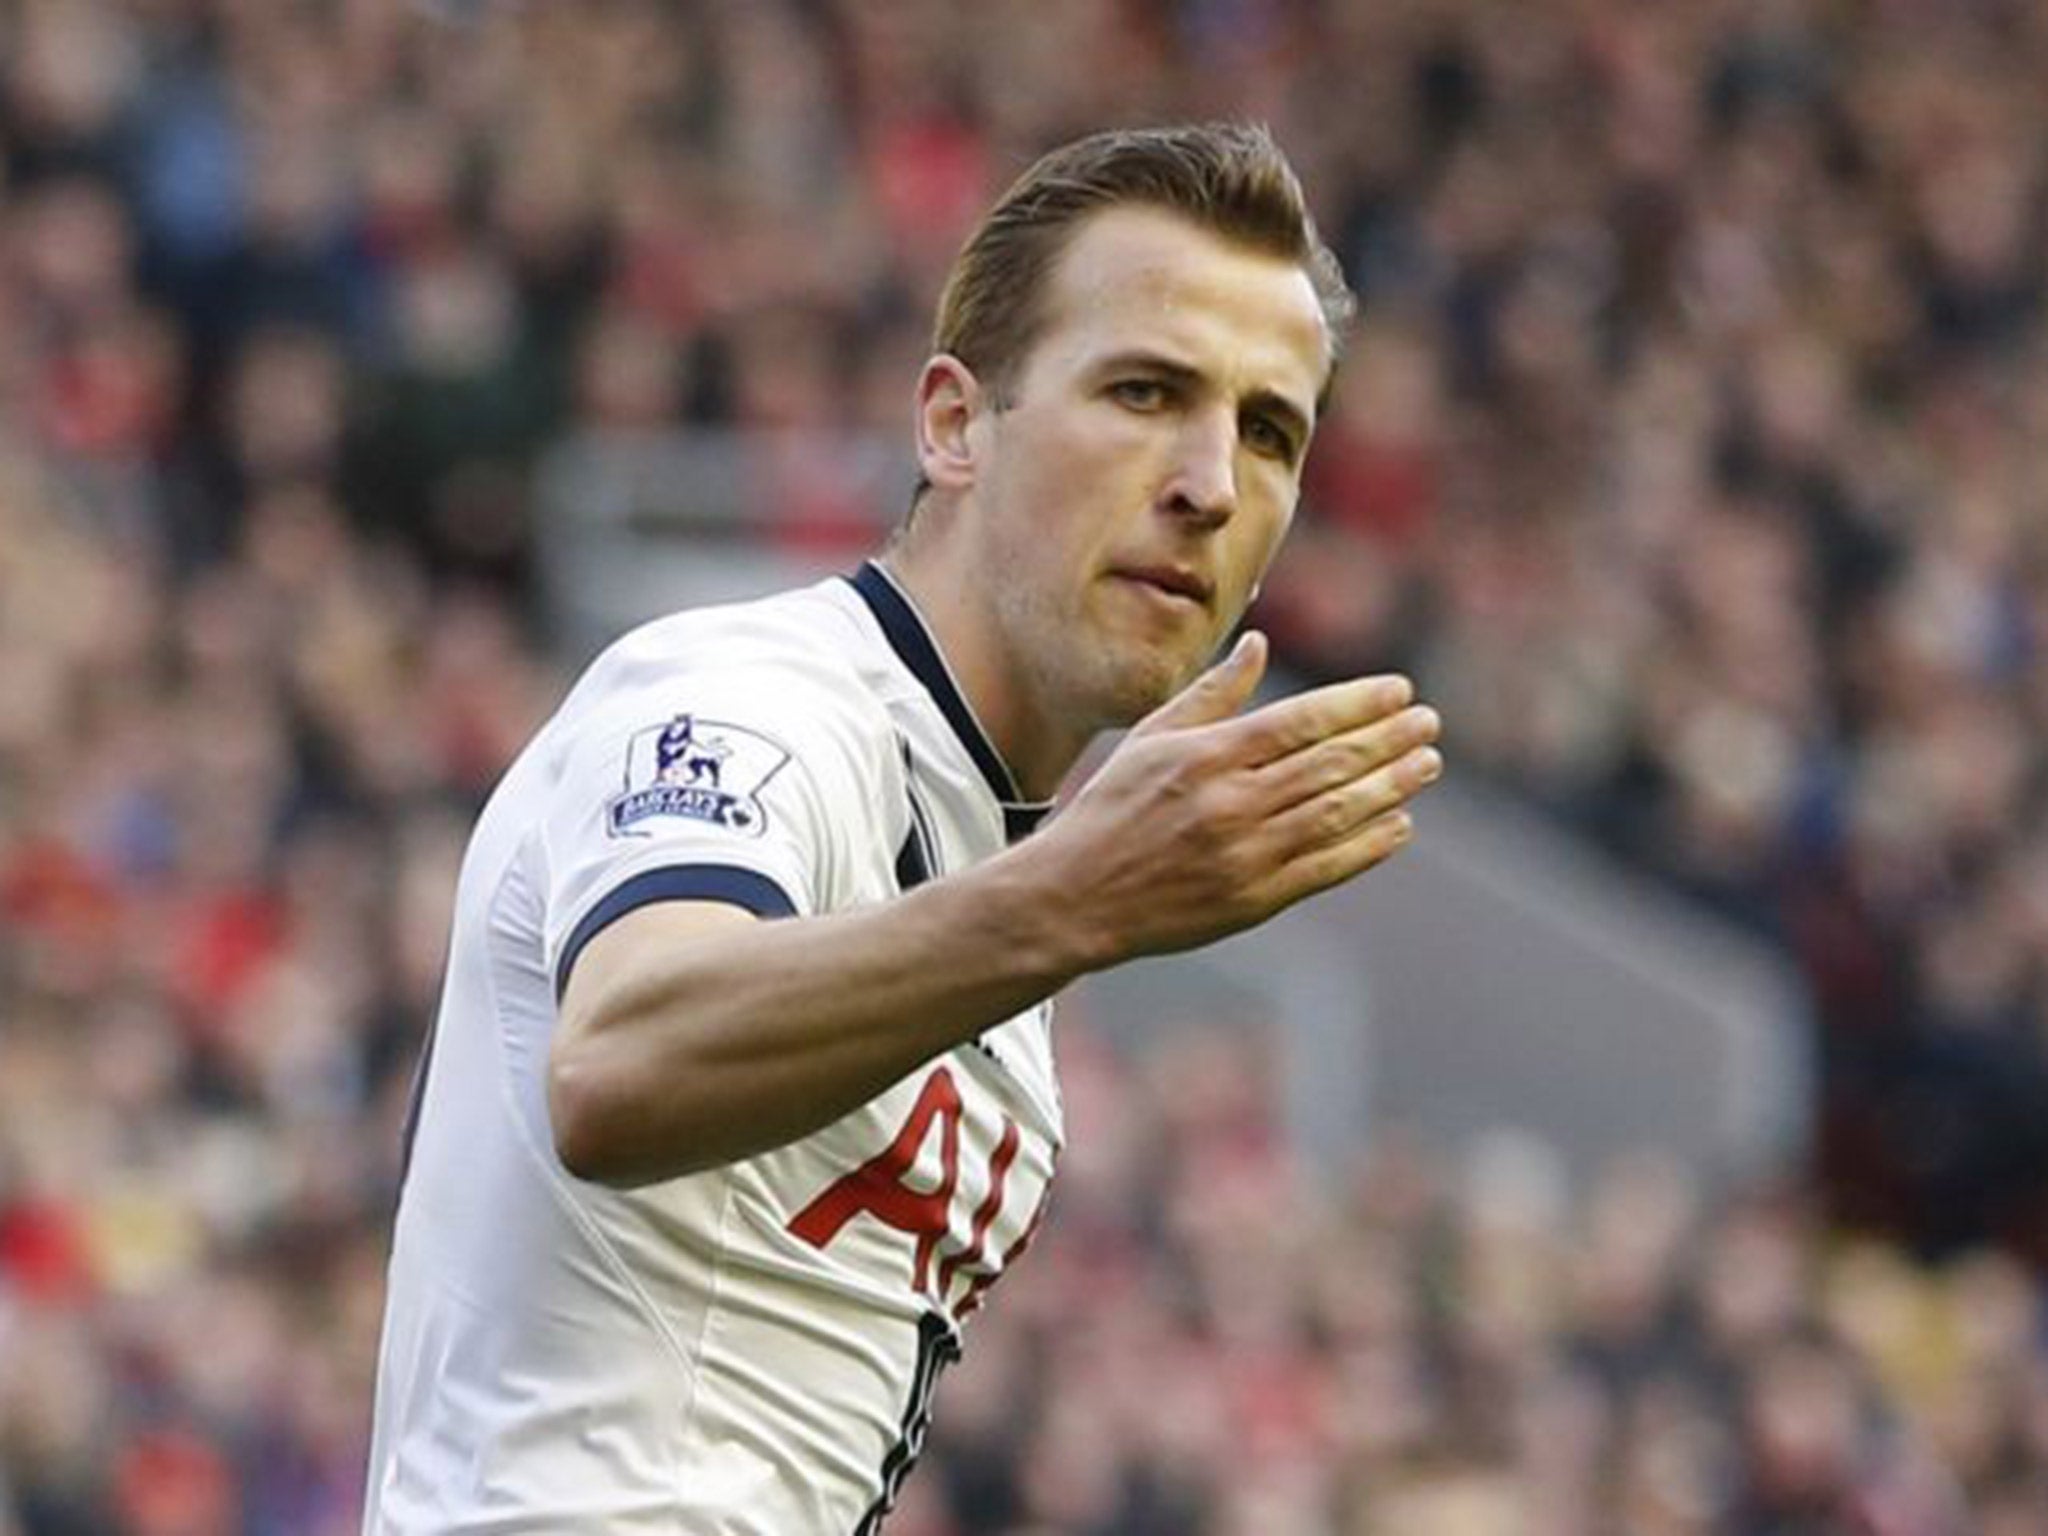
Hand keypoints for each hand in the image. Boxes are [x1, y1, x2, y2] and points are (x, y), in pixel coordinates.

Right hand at [1025, 631, 1441, 966]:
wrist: (1074, 897)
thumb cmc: (1111, 808)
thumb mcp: (1151, 738)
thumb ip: (1212, 694)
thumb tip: (1259, 644)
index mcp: (1206, 756)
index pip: (1301, 721)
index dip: (1358, 704)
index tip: (1399, 690)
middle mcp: (1229, 803)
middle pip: (1329, 764)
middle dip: (1388, 740)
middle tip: (1429, 722)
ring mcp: (1243, 855)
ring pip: (1336, 813)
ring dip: (1390, 787)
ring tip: (1426, 765)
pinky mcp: (1252, 901)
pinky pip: (1324, 868)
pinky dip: (1367, 846)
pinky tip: (1398, 824)